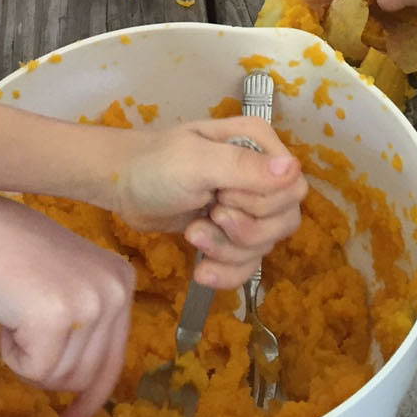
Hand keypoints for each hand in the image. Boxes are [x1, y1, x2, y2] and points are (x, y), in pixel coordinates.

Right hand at [0, 191, 133, 416]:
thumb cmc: (3, 257)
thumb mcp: (65, 281)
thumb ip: (86, 318)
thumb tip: (93, 384)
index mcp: (121, 279)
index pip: (113, 359)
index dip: (90, 397)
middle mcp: (115, 289)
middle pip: (85, 376)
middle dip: (46, 367)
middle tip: (20, 327)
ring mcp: (89, 302)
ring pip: (59, 378)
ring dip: (27, 357)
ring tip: (14, 310)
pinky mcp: (57, 318)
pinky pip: (33, 372)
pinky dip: (11, 355)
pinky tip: (5, 315)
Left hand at [112, 116, 305, 288]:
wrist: (123, 188)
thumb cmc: (156, 165)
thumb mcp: (196, 162)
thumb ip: (243, 167)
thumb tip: (293, 169)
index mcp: (260, 144)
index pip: (292, 188)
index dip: (261, 203)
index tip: (222, 196)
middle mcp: (262, 174)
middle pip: (285, 221)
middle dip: (244, 232)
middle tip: (210, 216)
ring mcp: (249, 205)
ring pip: (266, 246)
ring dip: (228, 251)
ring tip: (193, 235)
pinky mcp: (232, 233)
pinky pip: (248, 263)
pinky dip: (227, 272)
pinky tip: (202, 271)